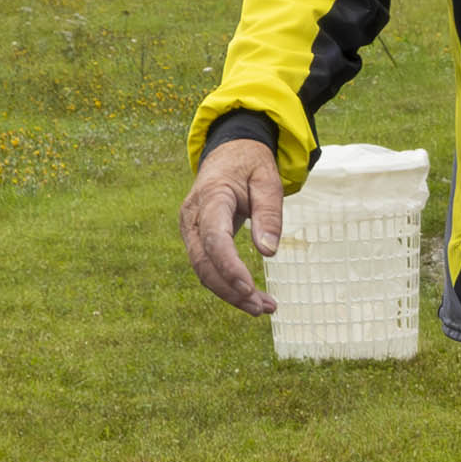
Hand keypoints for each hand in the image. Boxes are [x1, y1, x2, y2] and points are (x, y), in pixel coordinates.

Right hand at [182, 138, 285, 315]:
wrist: (228, 153)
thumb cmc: (250, 165)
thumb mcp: (268, 180)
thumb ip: (269, 213)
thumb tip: (268, 252)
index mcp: (210, 197)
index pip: (214, 238)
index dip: (228, 266)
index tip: (249, 287)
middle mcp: (192, 217)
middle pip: (204, 262)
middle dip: (231, 289)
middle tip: (262, 308)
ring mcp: (191, 229)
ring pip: (203, 270)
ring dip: (230, 293)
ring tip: (263, 307)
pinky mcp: (196, 239)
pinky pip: (206, 266)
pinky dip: (226, 284)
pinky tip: (249, 296)